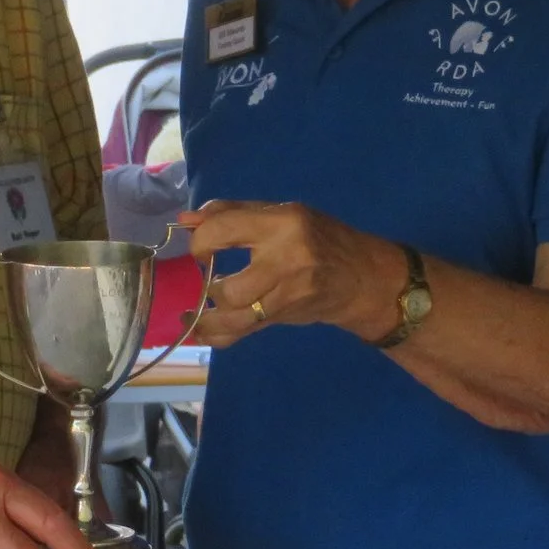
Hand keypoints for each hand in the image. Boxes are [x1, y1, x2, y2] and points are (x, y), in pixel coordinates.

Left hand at [179, 200, 397, 349]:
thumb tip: (184, 221)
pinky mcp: (285, 317)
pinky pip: (241, 332)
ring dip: (207, 317)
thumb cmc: (320, 237)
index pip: (223, 231)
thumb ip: (231, 213)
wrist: (365, 280)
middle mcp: (287, 261)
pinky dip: (217, 335)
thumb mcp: (282, 213)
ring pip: (234, 318)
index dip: (200, 241)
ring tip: (196, 312)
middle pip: (230, 288)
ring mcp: (288, 295)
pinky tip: (202, 331)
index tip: (201, 249)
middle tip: (209, 280)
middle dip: (208, 287)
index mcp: (282, 224)